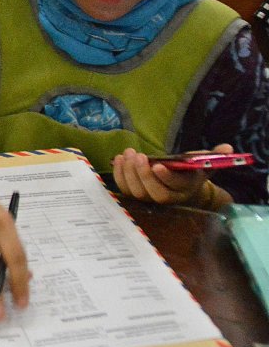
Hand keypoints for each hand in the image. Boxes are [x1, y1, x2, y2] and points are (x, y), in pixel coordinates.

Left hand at [113, 144, 231, 206]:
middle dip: (143, 175)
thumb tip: (227, 148)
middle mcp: (167, 197)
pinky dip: (119, 174)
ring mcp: (150, 198)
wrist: (180, 185)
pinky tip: (118, 158)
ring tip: (128, 153)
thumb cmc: (191, 171)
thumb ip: (214, 156)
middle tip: (138, 155)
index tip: (157, 164)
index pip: (174, 187)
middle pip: (153, 193)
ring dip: (129, 172)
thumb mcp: (203, 163)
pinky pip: (124, 188)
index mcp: (185, 189)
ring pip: (137, 192)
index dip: (165, 177)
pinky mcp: (136, 194)